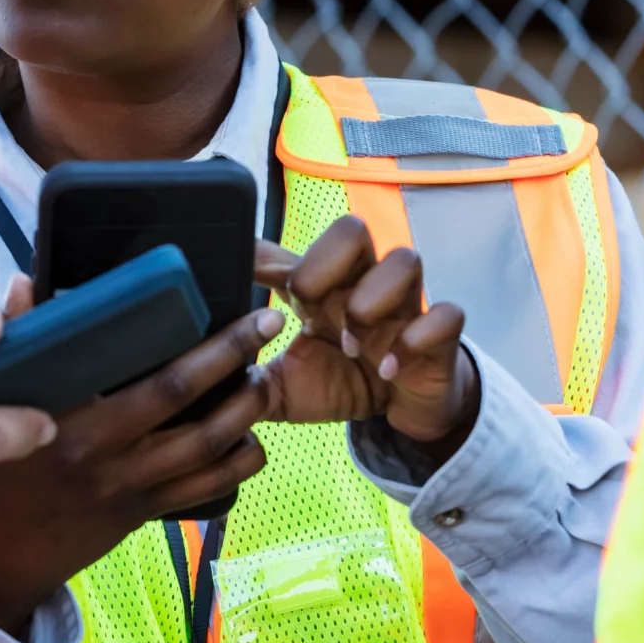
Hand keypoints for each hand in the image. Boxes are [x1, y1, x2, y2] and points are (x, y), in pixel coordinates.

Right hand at [0, 283, 284, 637]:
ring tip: (265, 375)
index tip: (229, 309)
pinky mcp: (141, 515)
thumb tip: (29, 282)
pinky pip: (206, 491)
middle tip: (268, 325)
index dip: (202, 347)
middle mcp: (112, 458)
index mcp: (75, 423)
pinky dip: (238, 464)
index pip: (153, 380)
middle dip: (237, 362)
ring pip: (210, 451)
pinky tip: (252, 439)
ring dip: (246, 411)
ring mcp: (132, 490)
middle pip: (193, 407)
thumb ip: (15, 340)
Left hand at [257, 218, 479, 454]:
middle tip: (308, 307)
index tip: (239, 271)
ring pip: (404, 259)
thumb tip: (197, 361)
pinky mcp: (441, 335)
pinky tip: (389, 369)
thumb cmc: (344, 383)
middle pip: (352, 229)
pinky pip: (446, 314)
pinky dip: (416, 340)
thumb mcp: (286, 384)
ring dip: (370, 302)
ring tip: (351, 346)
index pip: (289, 252)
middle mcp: (365, 284)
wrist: (404, 413)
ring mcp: (407, 305)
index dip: (261, 256)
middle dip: (324, 264)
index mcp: (323, 289)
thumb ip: (248, 370)